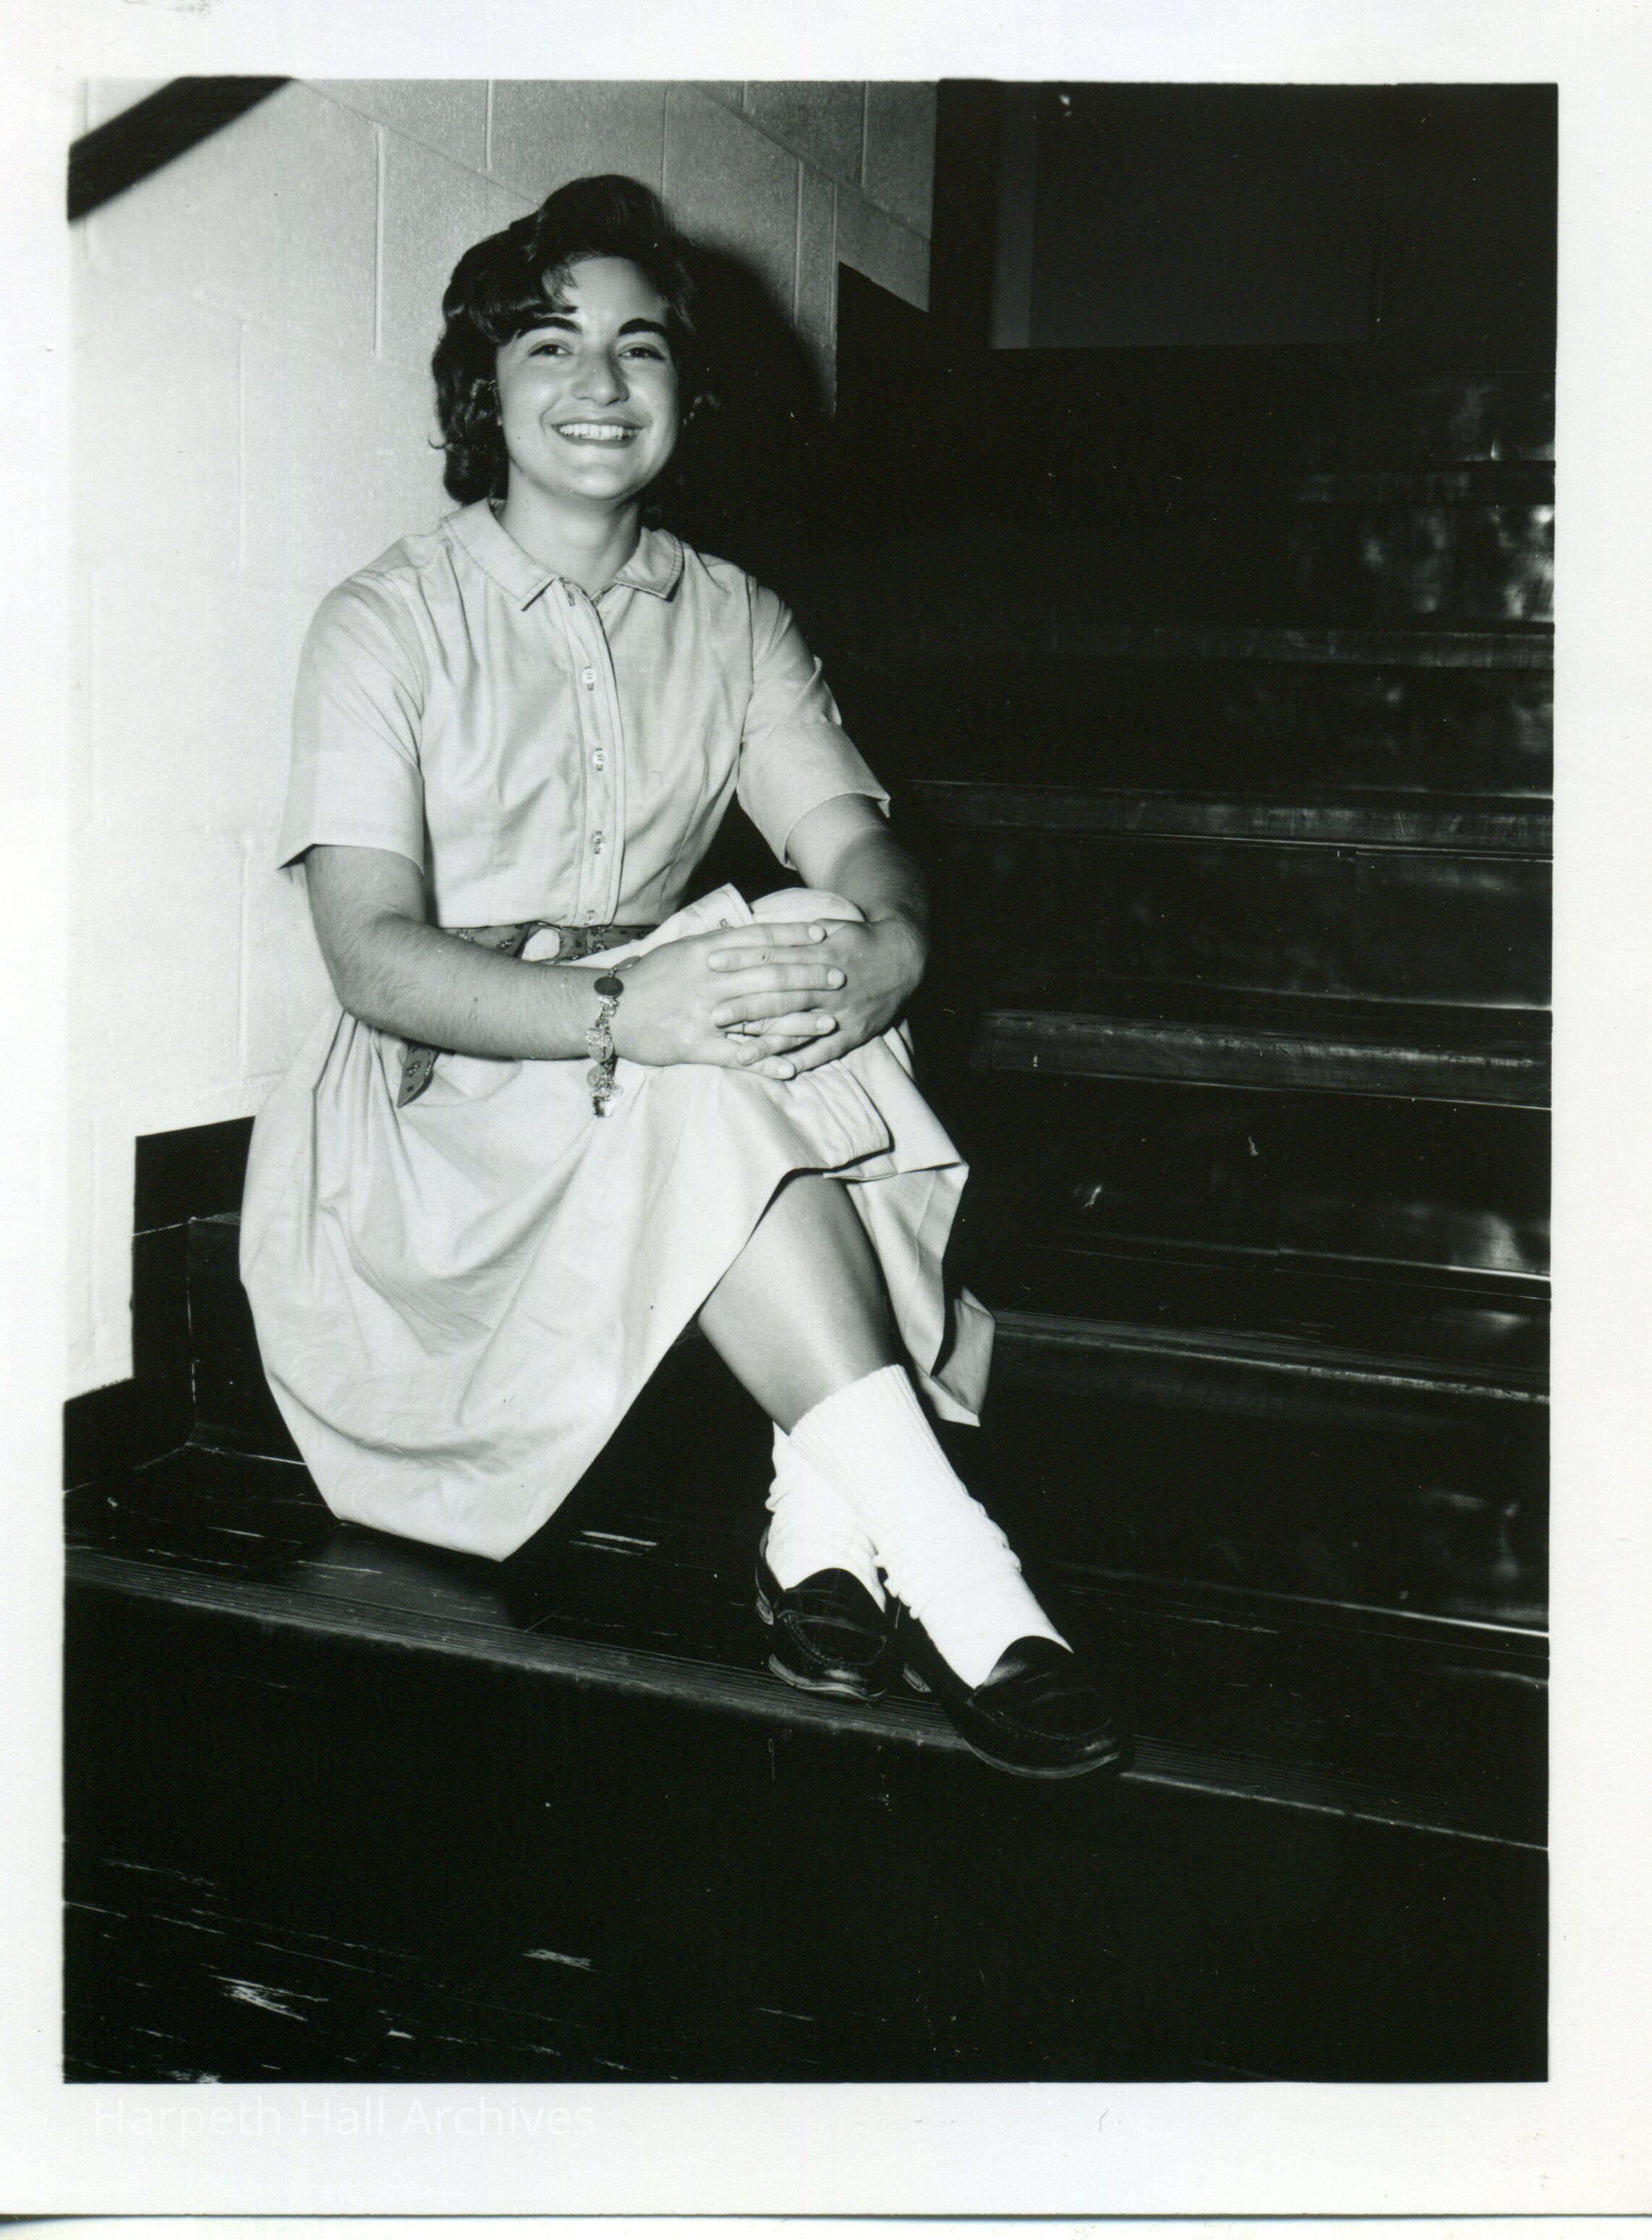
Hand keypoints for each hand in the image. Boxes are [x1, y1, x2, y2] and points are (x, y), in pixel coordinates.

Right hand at [607, 920, 848, 1079]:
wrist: (608, 1009)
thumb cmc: (650, 978)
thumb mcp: (682, 949)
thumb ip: (718, 944)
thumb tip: (753, 935)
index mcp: (706, 951)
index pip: (759, 939)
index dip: (794, 937)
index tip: (825, 937)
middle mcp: (709, 979)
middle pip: (769, 976)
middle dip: (809, 977)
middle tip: (841, 979)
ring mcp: (703, 1014)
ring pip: (760, 1016)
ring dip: (798, 1021)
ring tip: (830, 1022)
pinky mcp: (695, 1046)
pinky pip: (737, 1055)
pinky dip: (766, 1062)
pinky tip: (792, 1067)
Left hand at [705, 915, 925, 1073]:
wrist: (906, 957)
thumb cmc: (859, 939)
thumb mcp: (831, 925)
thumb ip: (796, 932)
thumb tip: (756, 926)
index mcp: (820, 953)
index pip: (774, 955)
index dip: (742, 959)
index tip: (712, 961)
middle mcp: (829, 985)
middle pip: (781, 996)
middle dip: (747, 1006)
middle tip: (713, 1014)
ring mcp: (842, 1012)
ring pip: (800, 1028)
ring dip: (769, 1043)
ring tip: (739, 1055)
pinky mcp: (855, 1032)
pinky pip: (826, 1050)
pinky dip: (804, 1060)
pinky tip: (779, 1071)